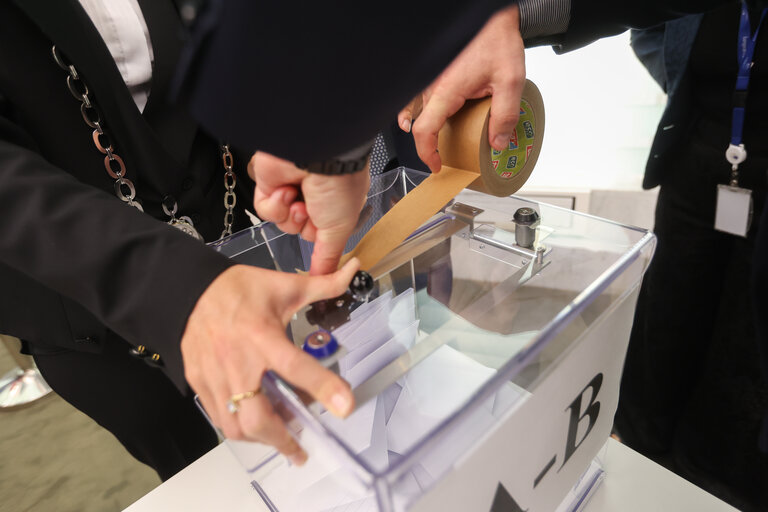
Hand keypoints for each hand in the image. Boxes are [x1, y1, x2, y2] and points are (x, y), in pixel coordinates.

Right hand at [181, 259, 359, 463]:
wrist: (187, 289)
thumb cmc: (237, 289)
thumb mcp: (283, 285)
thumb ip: (322, 285)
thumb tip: (353, 269)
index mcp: (261, 335)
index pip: (295, 366)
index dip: (322, 387)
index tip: (345, 406)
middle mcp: (237, 361)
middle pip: (258, 416)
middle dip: (283, 439)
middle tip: (302, 449)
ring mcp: (214, 376)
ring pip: (236, 425)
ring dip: (261, 438)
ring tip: (280, 437)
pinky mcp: (199, 383)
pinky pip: (218, 418)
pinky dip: (239, 428)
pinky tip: (254, 424)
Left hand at [249, 152, 369, 274]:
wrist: (315, 153)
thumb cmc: (339, 182)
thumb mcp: (339, 228)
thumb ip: (329, 256)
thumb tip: (325, 278)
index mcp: (338, 203)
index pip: (324, 233)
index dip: (322, 239)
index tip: (323, 245)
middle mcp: (316, 195)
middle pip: (302, 231)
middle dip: (307, 226)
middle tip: (315, 212)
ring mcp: (293, 188)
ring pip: (283, 223)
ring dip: (291, 216)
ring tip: (300, 199)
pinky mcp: (272, 183)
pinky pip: (266, 210)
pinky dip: (275, 205)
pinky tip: (287, 191)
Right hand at [398, 5, 525, 172]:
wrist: (491, 19)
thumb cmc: (497, 41)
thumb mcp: (510, 81)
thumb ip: (505, 115)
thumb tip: (497, 142)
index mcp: (447, 90)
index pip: (425, 130)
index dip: (427, 153)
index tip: (437, 165)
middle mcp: (433, 85)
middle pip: (422, 124)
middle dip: (431, 145)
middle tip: (446, 158)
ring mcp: (430, 79)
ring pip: (419, 111)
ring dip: (425, 130)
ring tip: (435, 145)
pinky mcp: (434, 74)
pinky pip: (415, 98)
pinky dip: (412, 112)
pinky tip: (411, 120)